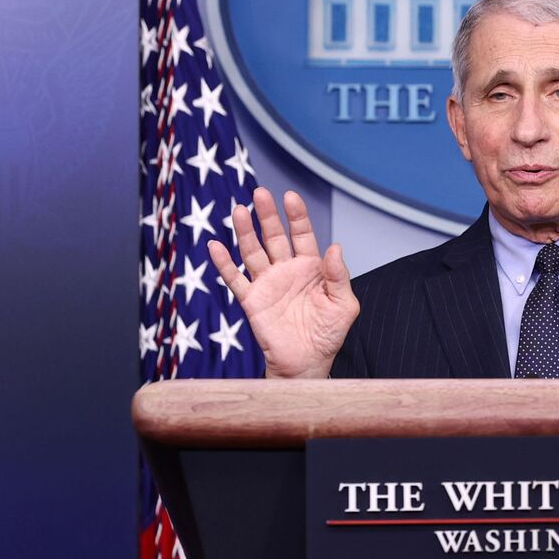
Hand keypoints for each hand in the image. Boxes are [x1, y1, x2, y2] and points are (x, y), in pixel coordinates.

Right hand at [207, 188, 358, 378]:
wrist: (307, 364)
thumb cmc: (328, 334)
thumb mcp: (344, 305)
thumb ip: (339, 276)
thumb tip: (335, 247)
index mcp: (310, 268)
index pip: (302, 235)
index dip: (297, 216)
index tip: (290, 197)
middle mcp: (286, 270)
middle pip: (274, 237)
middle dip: (267, 216)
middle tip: (260, 194)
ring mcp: (267, 284)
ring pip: (253, 252)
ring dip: (245, 232)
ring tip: (238, 211)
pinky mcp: (251, 300)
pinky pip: (235, 279)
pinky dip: (224, 264)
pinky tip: (215, 246)